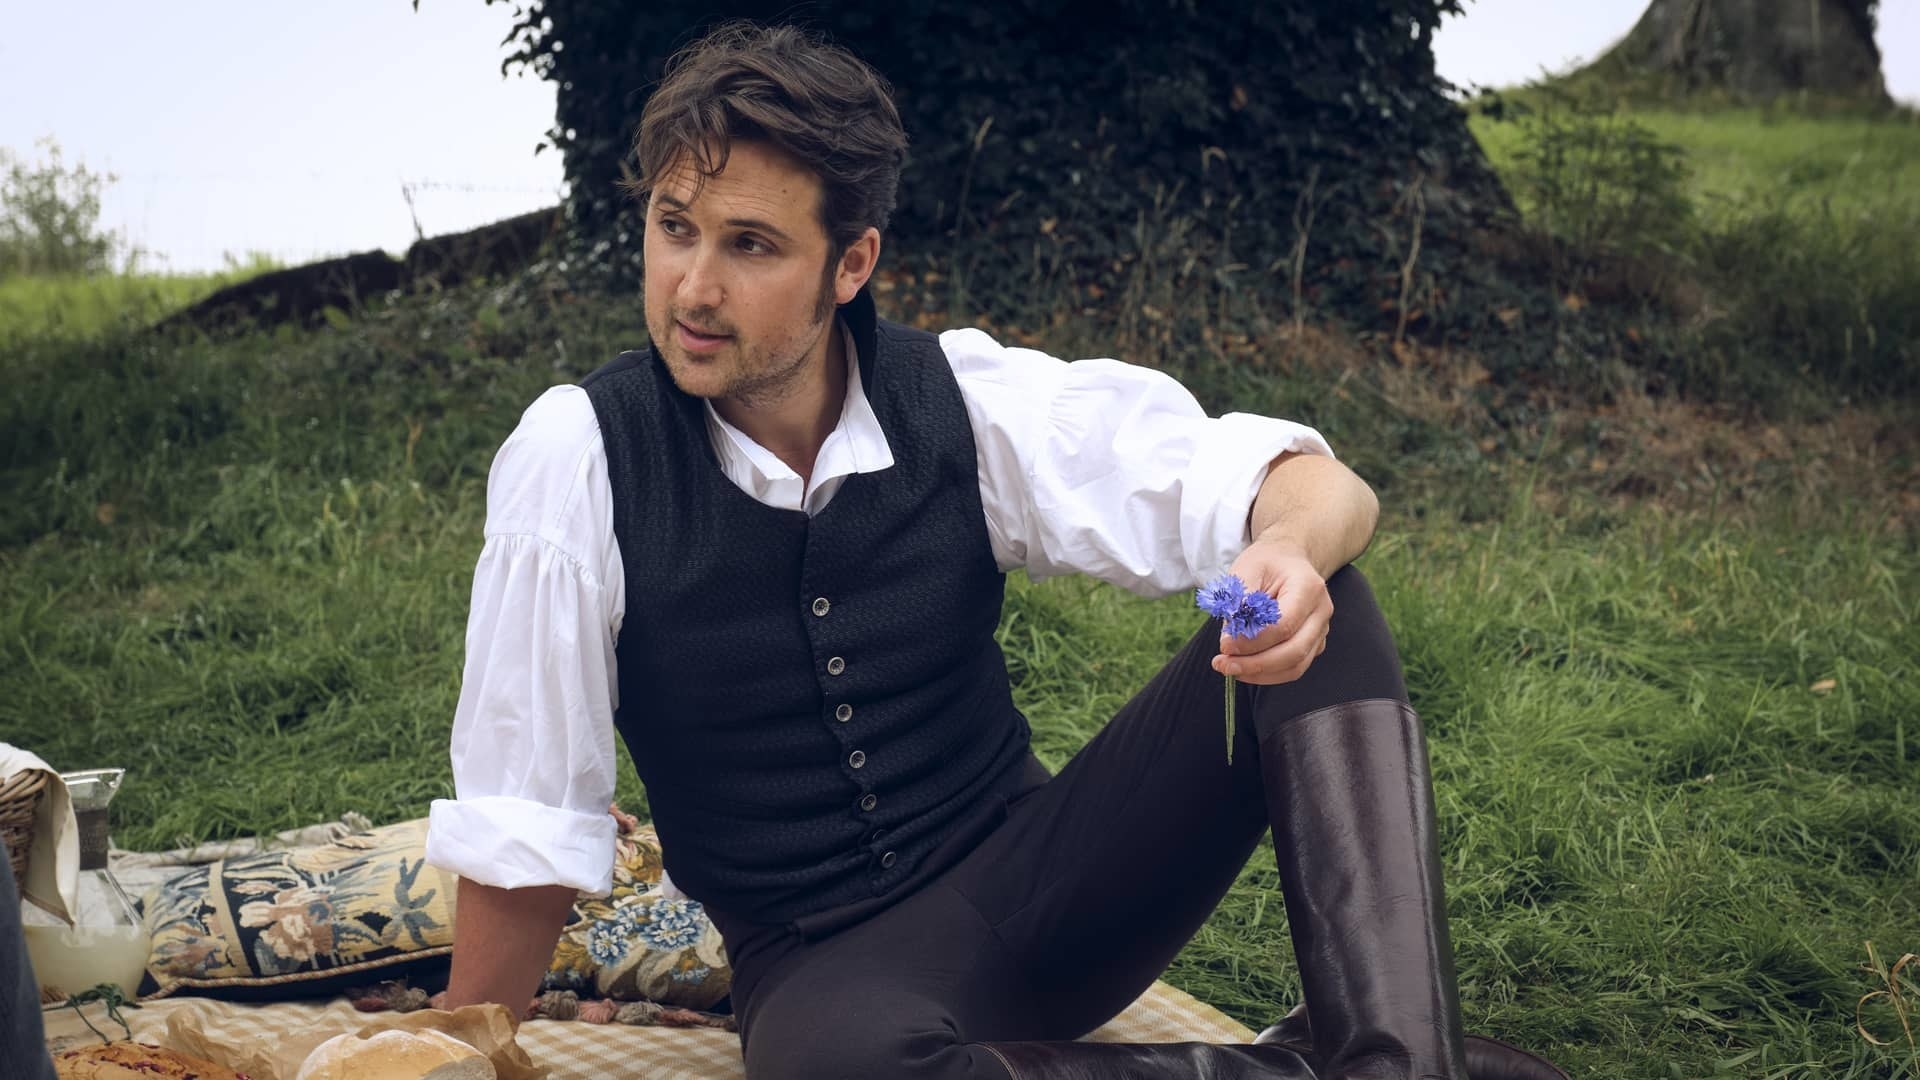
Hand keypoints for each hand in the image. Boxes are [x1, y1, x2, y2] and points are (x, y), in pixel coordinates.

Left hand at [1211, 539, 1332, 685]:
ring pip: (1296, 666)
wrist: (1288, 560)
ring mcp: (1320, 631)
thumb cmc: (1266, 563)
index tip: (1225, 645)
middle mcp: (1321, 612)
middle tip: (1223, 664)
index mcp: (1308, 588)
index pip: (1283, 625)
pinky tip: (1244, 668)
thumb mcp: (1246, 569)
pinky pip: (1294, 668)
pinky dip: (1268, 674)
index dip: (1253, 641)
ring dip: (1260, 673)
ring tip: (1230, 668)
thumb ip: (1238, 601)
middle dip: (1255, 664)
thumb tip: (1231, 637)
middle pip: (1294, 651)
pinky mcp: (1313, 645)